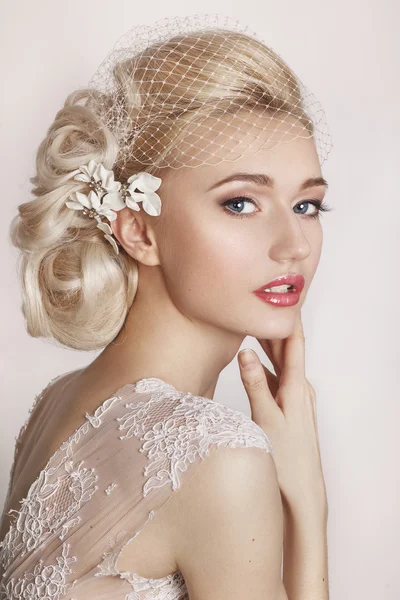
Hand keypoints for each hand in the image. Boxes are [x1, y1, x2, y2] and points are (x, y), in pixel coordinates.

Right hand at [237, 312, 327, 519]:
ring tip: (252, 326)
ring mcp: (295, 399)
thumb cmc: (287, 457)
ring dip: (267, 346)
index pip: (294, 343)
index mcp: (297, 387)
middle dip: (272, 327)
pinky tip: (253, 364)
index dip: (287, 318)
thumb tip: (245, 352)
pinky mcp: (289, 408)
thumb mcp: (265, 418)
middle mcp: (300, 388)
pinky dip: (265, 366)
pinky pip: (276, 378)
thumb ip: (255, 384)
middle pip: (286, 350)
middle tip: (257, 304)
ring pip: (280, 363)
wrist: (303, 491)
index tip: (281, 294)